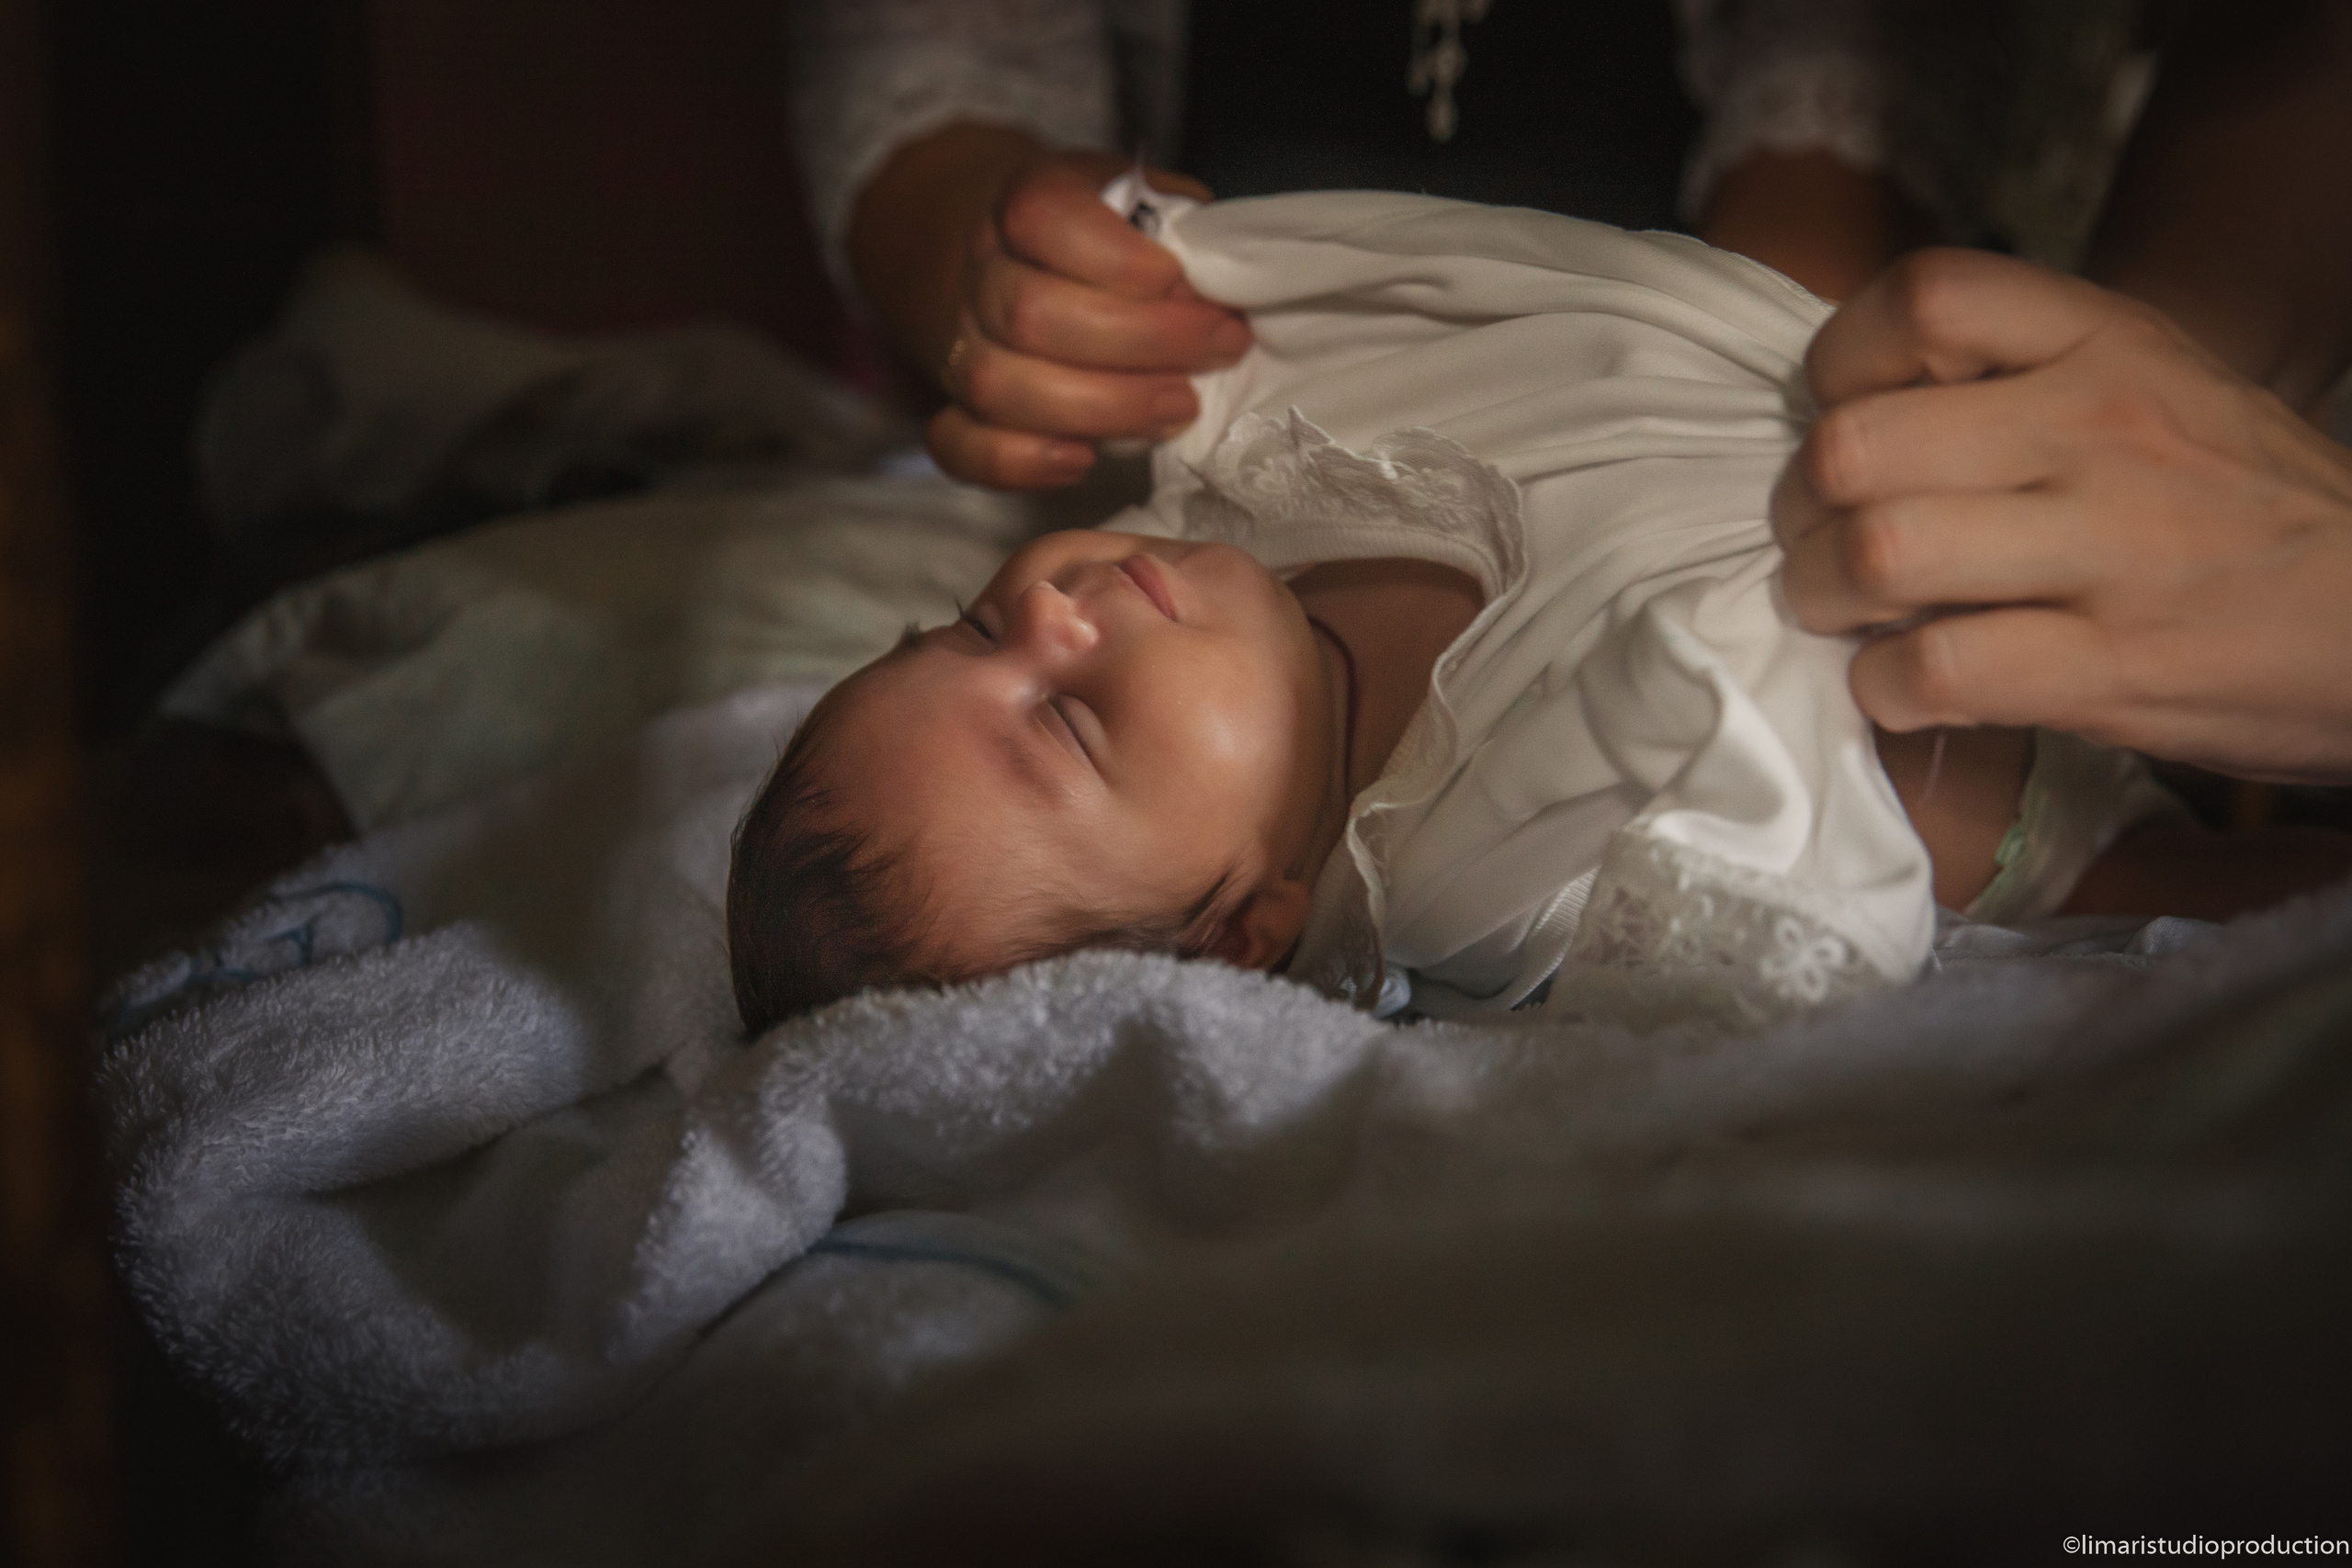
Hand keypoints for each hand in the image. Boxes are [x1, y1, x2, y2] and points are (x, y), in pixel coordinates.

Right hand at [848, 128, 1250, 488]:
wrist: (993, 250)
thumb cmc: (1093, 231)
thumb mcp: (1137, 198)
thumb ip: (1178, 226)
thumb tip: (1227, 276)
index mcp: (1028, 201)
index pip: (1047, 219)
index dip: (1124, 263)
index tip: (1196, 291)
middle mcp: (982, 269)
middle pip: (1031, 315)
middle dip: (1140, 346)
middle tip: (1216, 356)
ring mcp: (958, 342)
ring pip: (998, 388)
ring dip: (1100, 412)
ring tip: (1176, 411)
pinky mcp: (949, 406)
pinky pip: (959, 445)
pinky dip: (1020, 463)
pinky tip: (1084, 459)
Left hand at [1775, 248, 2351, 783]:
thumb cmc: (2239, 507)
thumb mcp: (2153, 386)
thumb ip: (2018, 373)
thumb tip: (1852, 403)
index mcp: (2109, 343)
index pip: (1922, 299)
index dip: (1842, 364)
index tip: (1847, 417)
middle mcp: (2103, 428)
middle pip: (1857, 446)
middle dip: (1803, 510)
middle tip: (1820, 542)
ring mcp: (2110, 548)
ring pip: (1876, 554)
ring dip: (1826, 599)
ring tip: (1850, 615)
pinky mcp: (2109, 667)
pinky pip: (1930, 669)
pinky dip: (1884, 687)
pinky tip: (1906, 682)